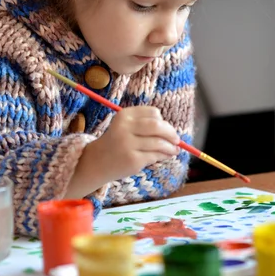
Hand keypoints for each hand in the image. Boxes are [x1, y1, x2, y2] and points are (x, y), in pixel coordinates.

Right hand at [65, 107, 179, 197]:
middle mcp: (125, 127)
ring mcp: (128, 144)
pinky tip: (165, 156)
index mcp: (125, 115)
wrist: (97, 162)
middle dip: (171, 133)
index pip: (153, 113)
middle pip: (158, 126)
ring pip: (159, 142)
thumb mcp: (126, 127)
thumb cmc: (116, 142)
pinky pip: (155, 155)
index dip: (163, 121)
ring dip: (170, 147)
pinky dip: (164, 155)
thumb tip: (172, 132)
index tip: (167, 128)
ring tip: (174, 150)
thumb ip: (145, 125)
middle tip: (177, 139)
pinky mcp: (133, 159)